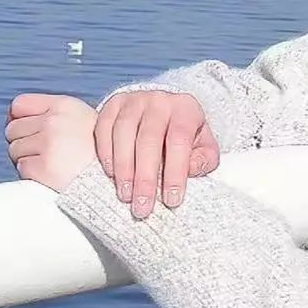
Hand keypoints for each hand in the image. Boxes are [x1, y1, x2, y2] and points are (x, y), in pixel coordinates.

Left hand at [6, 93, 97, 193]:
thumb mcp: (78, 118)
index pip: (19, 104)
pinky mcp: (43, 167)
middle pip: (12, 129)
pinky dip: (31, 173)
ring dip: (26, 158)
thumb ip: (49, 112)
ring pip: (14, 150)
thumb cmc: (93, 150)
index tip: (27, 130)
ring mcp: (48, 143)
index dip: (18, 118)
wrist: (111, 178)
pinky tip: (50, 173)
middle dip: (22, 141)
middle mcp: (54, 120)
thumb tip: (9, 116)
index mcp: (63, 105)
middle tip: (43, 151)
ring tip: (49, 162)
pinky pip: (21, 168)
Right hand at [92, 91, 219, 218]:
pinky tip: (111, 174)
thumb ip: (203, 159)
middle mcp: (159, 101)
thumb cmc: (182, 135)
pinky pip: (104, 127)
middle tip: (142, 207)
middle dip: (145, 177)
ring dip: (123, 168)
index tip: (171, 200)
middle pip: (149, 140)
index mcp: (185, 109)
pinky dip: (105, 152)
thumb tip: (191, 170)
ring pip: (124, 133)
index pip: (180, 141)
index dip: (175, 172)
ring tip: (125, 196)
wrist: (162, 108)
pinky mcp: (113, 104)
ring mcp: (134, 100)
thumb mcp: (203, 144)